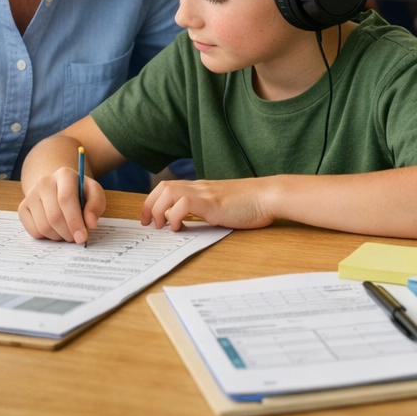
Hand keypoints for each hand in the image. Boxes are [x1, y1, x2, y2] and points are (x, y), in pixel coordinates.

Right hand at [17, 167, 104, 243]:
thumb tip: (90, 223)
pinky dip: (46, 237)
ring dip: (58, 236)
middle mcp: (44, 182)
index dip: (74, 221)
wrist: (57, 187)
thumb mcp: (93, 193)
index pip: (66, 199)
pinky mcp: (23, 208)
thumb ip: (96, 205)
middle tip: (76, 237)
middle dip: (68, 232)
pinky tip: (55, 229)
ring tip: (67, 231)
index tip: (82, 237)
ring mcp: (30, 194)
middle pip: (54, 216)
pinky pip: (33, 231)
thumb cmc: (79, 192)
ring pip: (43, 226)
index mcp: (64, 174)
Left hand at [140, 178, 273, 230]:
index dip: (153, 201)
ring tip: (161, 226)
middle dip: (149, 205)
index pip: (168, 187)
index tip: (148, 218)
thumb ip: (208, 210)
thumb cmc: (251, 203)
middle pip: (163, 187)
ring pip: (168, 191)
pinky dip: (175, 216)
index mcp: (201, 188)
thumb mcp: (223, 206)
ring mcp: (205, 194)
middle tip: (148, 224)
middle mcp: (200, 188)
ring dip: (158, 210)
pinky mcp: (212, 203)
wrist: (269, 196)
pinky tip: (179, 228)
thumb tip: (193, 221)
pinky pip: (184, 203)